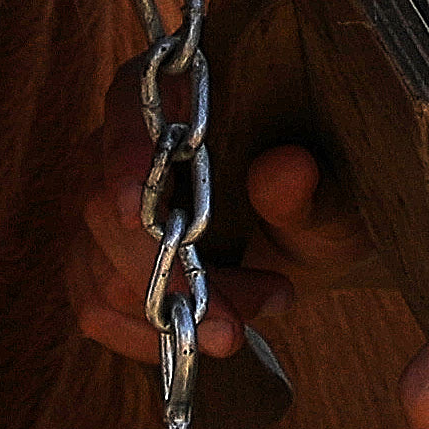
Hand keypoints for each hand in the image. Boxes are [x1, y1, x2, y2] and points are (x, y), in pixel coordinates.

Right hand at [66, 136, 369, 365]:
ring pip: (97, 266)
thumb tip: (288, 170)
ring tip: (249, 315)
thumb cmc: (324, 206)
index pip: (127, 106)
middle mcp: (126, 139)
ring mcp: (102, 199)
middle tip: (231, 327)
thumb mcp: (333, 202)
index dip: (124, 155)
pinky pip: (95, 306)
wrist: (316, 245)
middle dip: (167, 277)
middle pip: (101, 205)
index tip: (130, 210)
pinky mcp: (97, 256)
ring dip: (171, 311)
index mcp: (179, 93)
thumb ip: (311, 191)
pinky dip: (148, 336)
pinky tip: (205, 334)